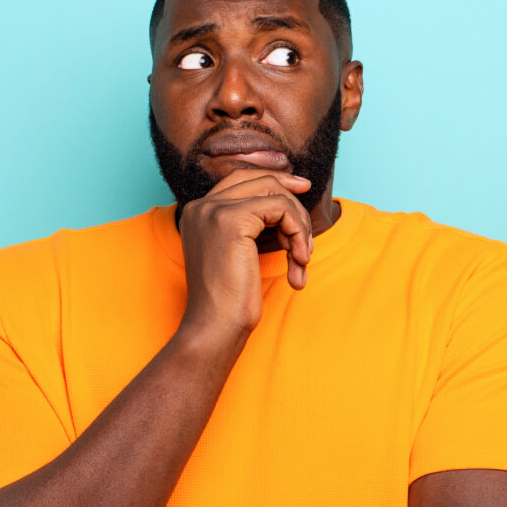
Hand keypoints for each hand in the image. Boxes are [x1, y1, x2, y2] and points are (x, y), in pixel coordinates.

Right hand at [176, 167, 314, 340]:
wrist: (215, 327)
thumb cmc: (228, 301)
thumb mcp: (237, 254)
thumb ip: (250, 225)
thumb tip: (285, 199)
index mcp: (198, 213)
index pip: (241, 179)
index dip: (275, 180)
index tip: (302, 188)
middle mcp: (201, 206)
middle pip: (259, 180)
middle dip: (293, 201)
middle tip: (309, 230)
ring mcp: (214, 210)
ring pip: (274, 193)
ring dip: (298, 226)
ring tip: (302, 260)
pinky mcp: (232, 220)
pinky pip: (281, 208)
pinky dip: (298, 233)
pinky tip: (299, 261)